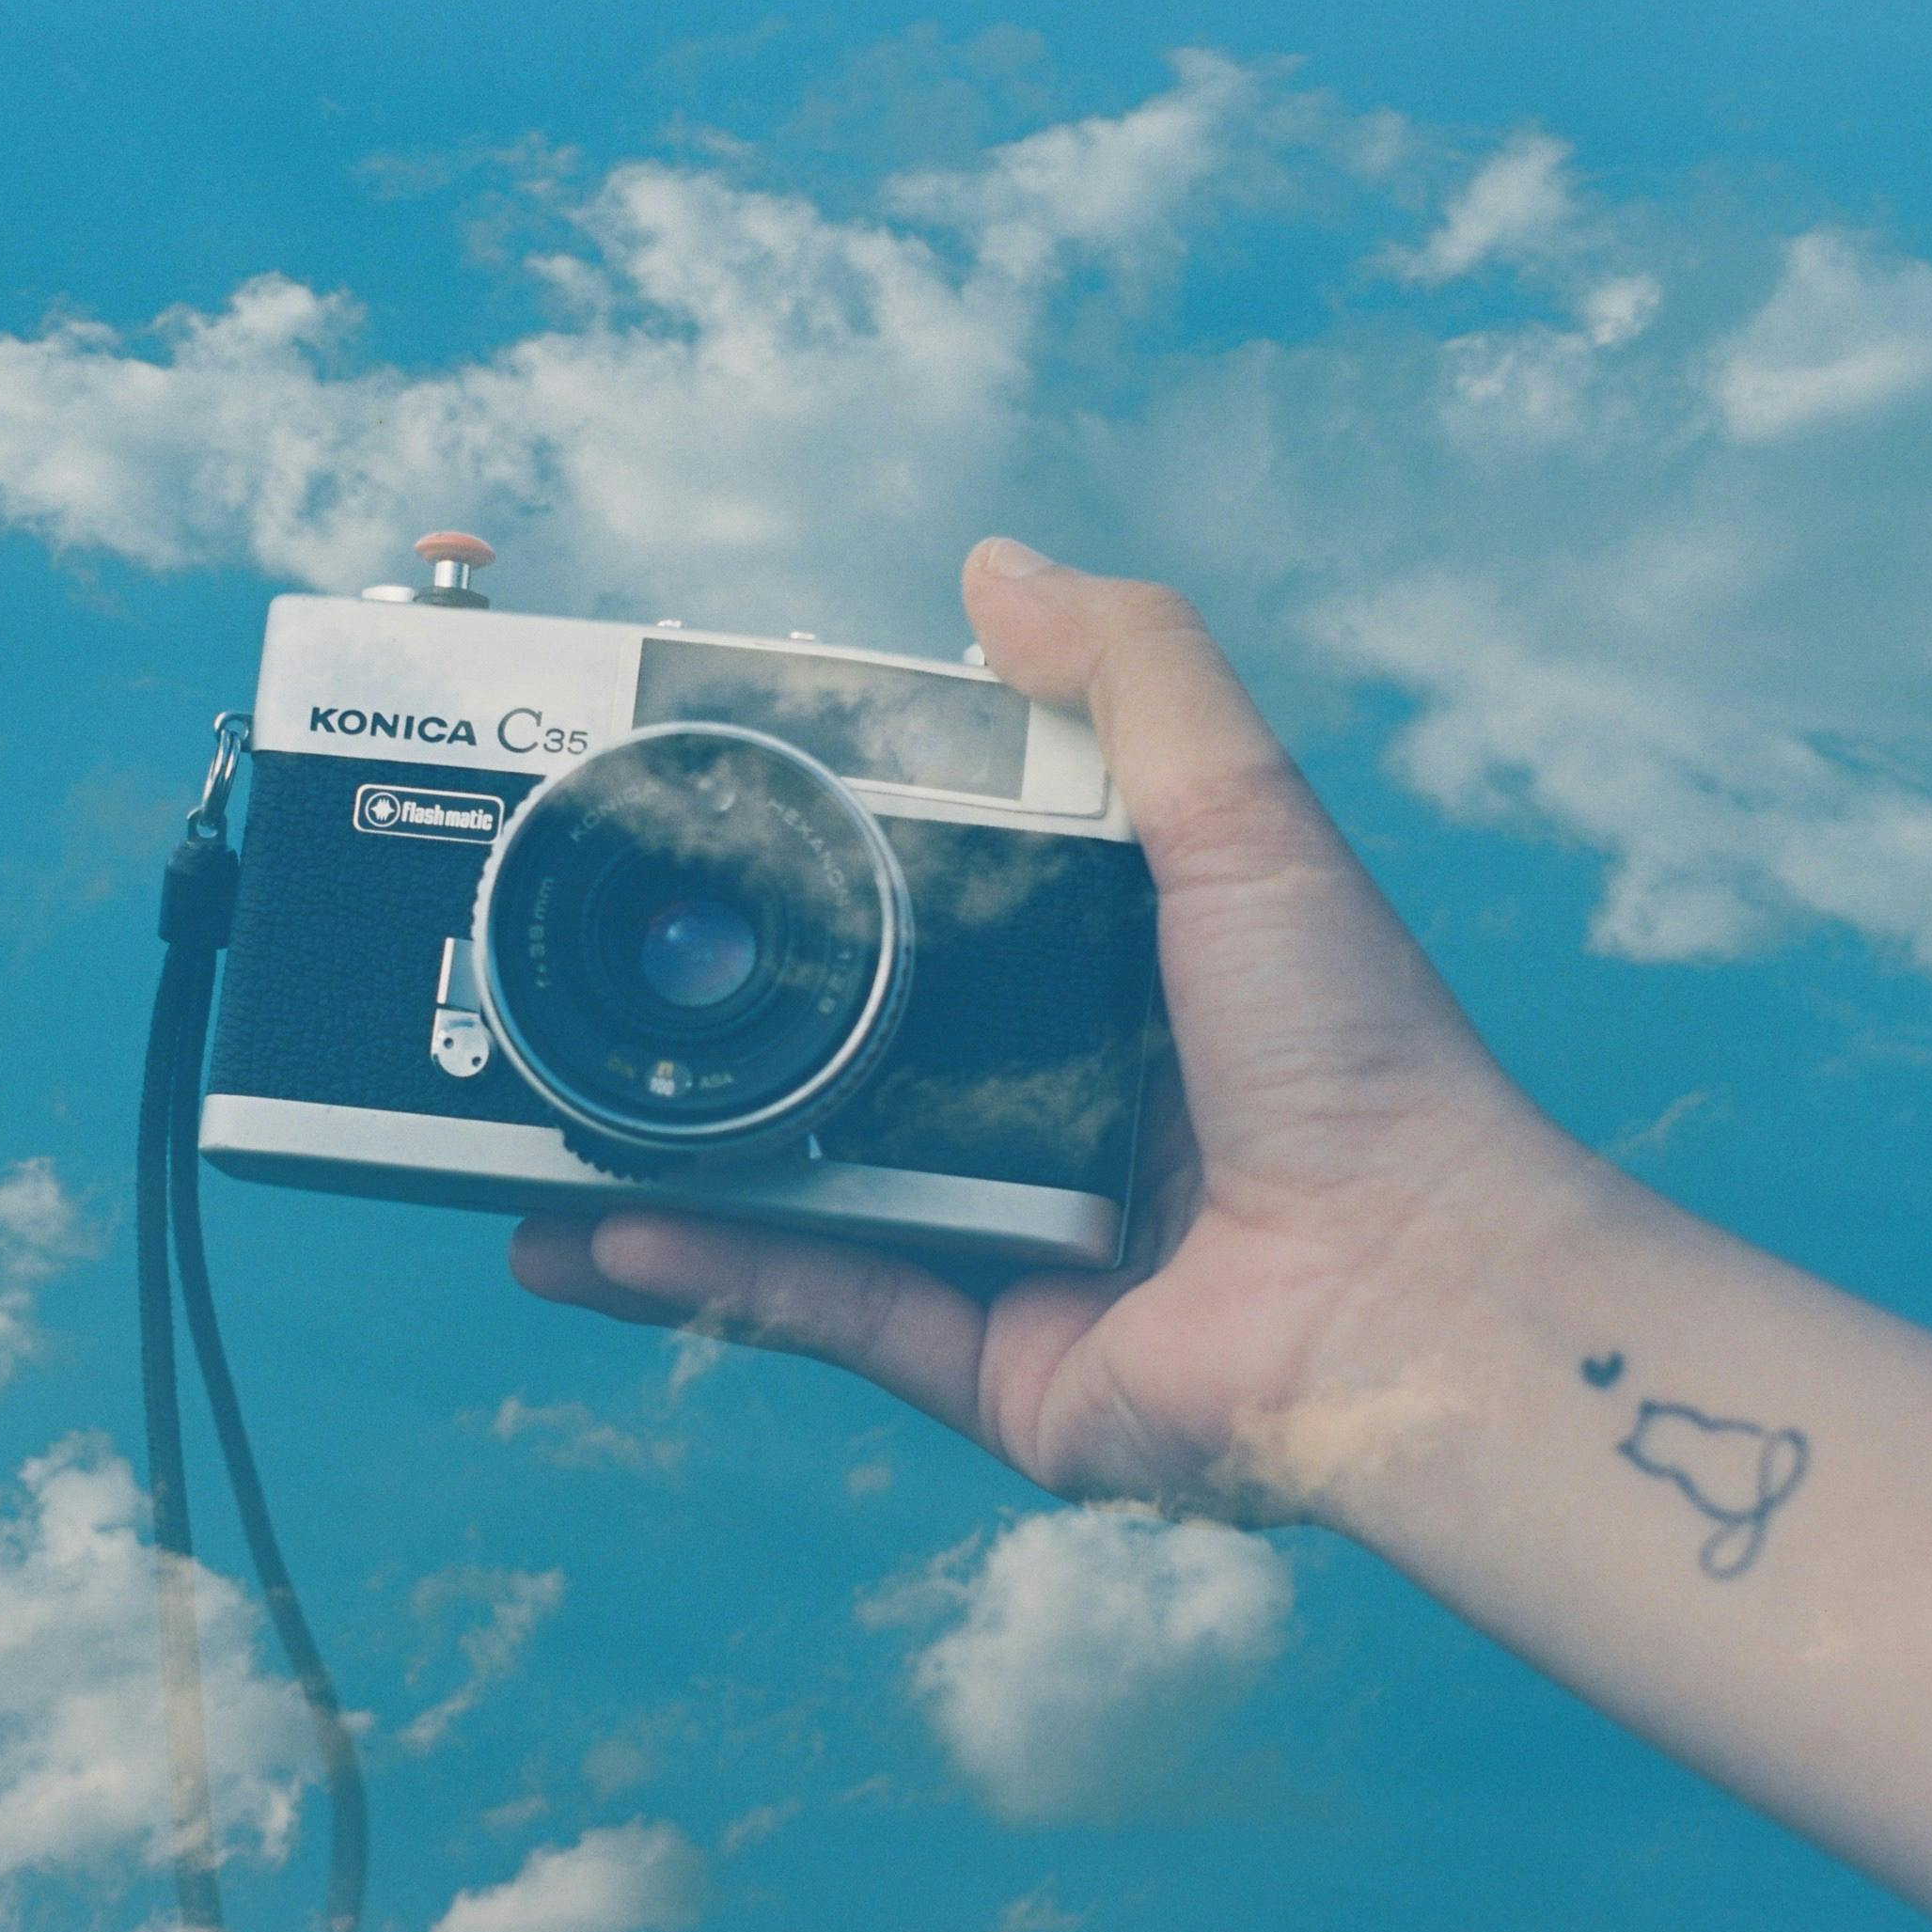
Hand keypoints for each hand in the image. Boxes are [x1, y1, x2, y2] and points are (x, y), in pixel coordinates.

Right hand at [511, 539, 1586, 1517]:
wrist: (1418, 1294)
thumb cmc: (1362, 1058)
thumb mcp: (1247, 820)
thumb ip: (1130, 679)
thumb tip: (995, 567)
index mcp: (1108, 983)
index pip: (921, 910)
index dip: (803, 874)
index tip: (685, 833)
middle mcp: (1052, 1109)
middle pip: (835, 1055)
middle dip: (701, 1029)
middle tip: (573, 981)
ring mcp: (1012, 1242)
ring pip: (793, 1196)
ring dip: (652, 1168)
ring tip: (514, 1124)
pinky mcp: (992, 1364)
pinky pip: (816, 1307)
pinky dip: (700, 1278)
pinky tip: (584, 1234)